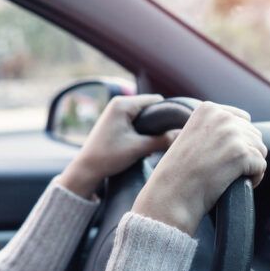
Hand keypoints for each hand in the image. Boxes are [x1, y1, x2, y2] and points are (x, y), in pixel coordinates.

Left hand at [57, 94, 179, 198]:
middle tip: (164, 139)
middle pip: (150, 107)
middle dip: (158, 123)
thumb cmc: (109, 156)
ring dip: (150, 129)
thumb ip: (162, 140)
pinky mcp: (114, 122)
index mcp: (123, 104)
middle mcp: (118, 103)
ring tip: (153, 144)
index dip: (167, 114)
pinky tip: (143, 146)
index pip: (156, 101)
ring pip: (143, 116)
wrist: (86, 169)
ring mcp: (115, 112)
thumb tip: (182, 135)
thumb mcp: (139, 148)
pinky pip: (135, 122)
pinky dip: (141, 132)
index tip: (175, 129)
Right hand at [132, 102, 266, 234]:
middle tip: (224, 169)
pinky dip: (254, 179)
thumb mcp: (192, 136)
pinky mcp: (242, 154)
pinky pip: (261, 166)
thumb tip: (243, 129)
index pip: (242, 119)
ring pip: (260, 150)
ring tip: (229, 176)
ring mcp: (233, 134)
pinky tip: (234, 183)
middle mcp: (222, 117)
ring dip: (250, 166)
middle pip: (253, 134)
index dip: (237, 141)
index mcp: (208, 109)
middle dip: (245, 153)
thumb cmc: (180, 171)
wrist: (172, 193)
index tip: (221, 156)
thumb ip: (215, 128)